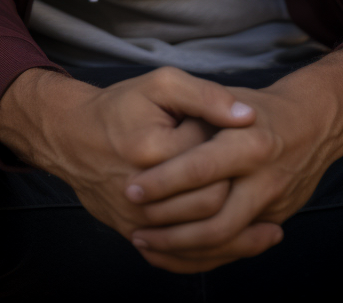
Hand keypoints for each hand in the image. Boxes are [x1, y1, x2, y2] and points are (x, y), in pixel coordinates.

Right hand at [0, 65, 257, 240]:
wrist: (73, 137)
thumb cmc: (121, 107)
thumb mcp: (161, 85)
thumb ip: (206, 96)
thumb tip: (249, 116)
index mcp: (154, 150)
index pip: (215, 165)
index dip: (235, 157)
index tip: (244, 147)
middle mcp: (143, 192)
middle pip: (210, 206)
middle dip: (236, 196)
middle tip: (251, 186)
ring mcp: (136, 219)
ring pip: (198, 240)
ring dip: (235, 235)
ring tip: (268, 228)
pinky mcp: (132, 234)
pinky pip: (177, 256)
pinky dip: (209, 256)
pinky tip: (234, 246)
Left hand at [125, 44, 342, 273]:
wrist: (316, 122)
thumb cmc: (261, 107)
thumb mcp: (230, 94)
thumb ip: (200, 109)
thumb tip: (161, 140)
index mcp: (250, 143)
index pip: (199, 169)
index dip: (163, 183)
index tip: (133, 190)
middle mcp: (265, 179)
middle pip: (215, 221)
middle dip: (171, 231)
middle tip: (136, 230)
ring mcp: (273, 204)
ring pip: (225, 241)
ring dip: (183, 250)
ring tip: (147, 244)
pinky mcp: (275, 219)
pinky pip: (236, 246)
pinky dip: (204, 255)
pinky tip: (173, 253)